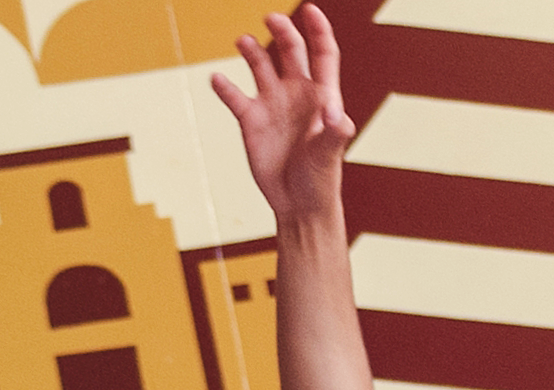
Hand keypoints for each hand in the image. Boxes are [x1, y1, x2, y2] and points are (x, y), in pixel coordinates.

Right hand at [211, 4, 355, 219]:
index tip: (309, 9)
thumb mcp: (329, 156)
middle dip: (283, 31)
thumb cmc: (321, 181)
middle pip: (290, 50)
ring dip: (251, 50)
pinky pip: (234, 96)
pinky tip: (218, 80)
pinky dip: (224, 86)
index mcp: (322, 97)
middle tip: (272, 17)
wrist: (299, 206)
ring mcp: (272, 104)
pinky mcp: (250, 120)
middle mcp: (296, 94)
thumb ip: (334, 133)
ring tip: (244, 42)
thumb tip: (335, 114)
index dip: (318, 30)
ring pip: (259, 65)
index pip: (323, 54)